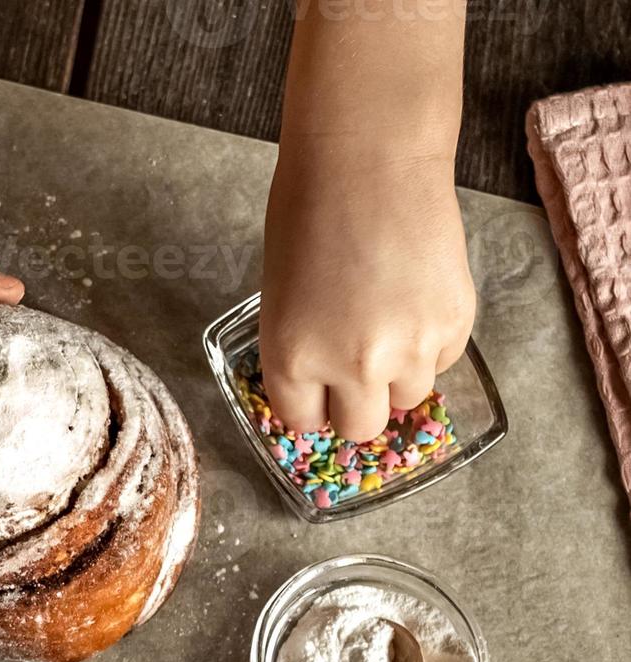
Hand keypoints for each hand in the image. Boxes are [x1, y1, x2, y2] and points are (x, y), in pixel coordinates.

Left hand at [259, 146, 475, 441]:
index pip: (303, 420)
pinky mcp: (455, 323)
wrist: (370, 161)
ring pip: (408, 396)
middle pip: (361, 426)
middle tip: (355, 368)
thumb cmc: (308, 214)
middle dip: (356, 403)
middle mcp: (352, 366)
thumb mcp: (281, 296)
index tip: (317, 390)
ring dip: (398, 373)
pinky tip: (414, 297)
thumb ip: (302, 349)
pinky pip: (443, 360)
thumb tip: (323, 383)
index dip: (311, 404)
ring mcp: (410, 349)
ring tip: (387, 321)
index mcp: (293, 359)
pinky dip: (430, 342)